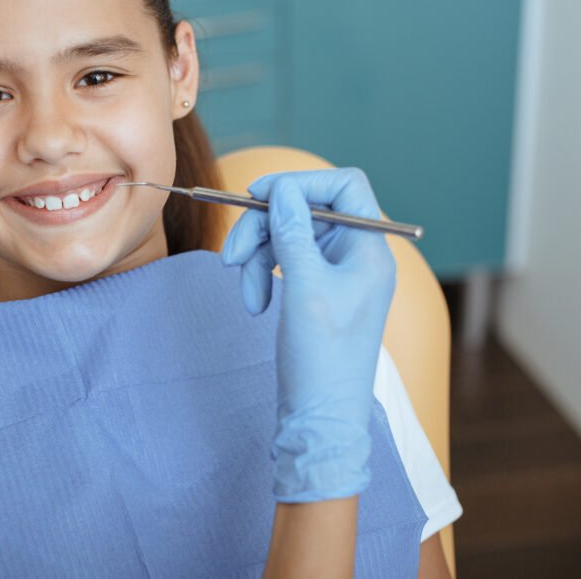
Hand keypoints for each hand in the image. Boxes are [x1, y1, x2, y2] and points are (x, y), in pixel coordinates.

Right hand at [220, 168, 395, 501]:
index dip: (301, 183)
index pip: (344, 187)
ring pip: (290, 237)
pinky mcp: (318, 292)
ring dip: (259, 257)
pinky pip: (287, 263)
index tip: (257, 195)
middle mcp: (358, 256)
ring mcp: (338, 275)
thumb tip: (283, 188)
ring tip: (245, 292)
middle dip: (265, 229)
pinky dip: (264, 275)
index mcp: (370, 250)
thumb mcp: (305, 287)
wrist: (321, 418)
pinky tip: (255, 302)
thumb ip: (293, 232)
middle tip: (232, 255)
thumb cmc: (322, 358)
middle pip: (307, 212)